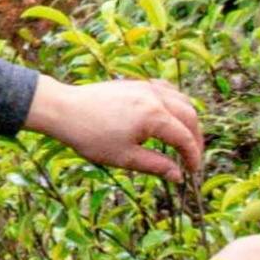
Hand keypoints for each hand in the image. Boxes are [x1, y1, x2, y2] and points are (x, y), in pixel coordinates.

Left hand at [31, 74, 205, 186]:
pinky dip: (175, 103)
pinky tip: (170, 115)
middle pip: (189, 116)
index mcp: (154, 116)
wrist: (64, 110)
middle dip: (195, 139)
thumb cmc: (90, 136)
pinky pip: (167, 89)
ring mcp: (146, 86)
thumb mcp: (124, 157)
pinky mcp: (136, 83)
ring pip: (181, 100)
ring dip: (188, 120)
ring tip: (185, 138)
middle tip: (193, 158)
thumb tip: (178, 176)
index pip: (185, 138)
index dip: (193, 156)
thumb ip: (155, 166)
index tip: (192, 172)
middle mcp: (155, 97)